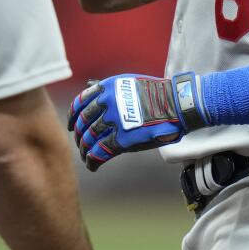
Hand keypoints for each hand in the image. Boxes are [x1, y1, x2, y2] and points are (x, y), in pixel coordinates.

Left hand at [67, 73, 201, 170]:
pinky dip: (93, 160)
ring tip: (85, 156)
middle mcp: (107, 102)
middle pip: (83, 122)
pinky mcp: (122, 139)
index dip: (73, 116)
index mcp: (107, 88)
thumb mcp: (129, 84)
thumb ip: (111, 91)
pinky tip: (92, 165)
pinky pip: (100, 152)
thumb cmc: (157, 95)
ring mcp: (114, 121)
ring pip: (89, 138)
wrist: (177, 104)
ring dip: (84, 150)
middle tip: (80, 143)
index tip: (72, 125)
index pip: (81, 103)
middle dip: (79, 135)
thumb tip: (93, 91)